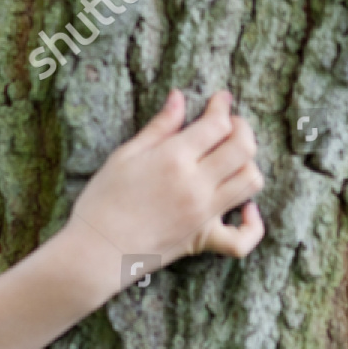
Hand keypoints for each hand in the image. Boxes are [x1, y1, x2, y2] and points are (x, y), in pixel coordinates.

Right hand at [64, 88, 264, 269]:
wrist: (95, 251)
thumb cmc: (102, 201)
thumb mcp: (125, 156)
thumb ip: (158, 127)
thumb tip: (179, 97)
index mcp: (174, 159)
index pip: (217, 124)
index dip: (221, 107)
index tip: (218, 100)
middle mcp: (196, 185)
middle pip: (243, 148)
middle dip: (242, 129)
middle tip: (229, 125)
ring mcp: (203, 214)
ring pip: (251, 182)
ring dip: (249, 164)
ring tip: (232, 160)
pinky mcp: (203, 240)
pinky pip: (242, 238)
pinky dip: (252, 223)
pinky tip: (245, 209)